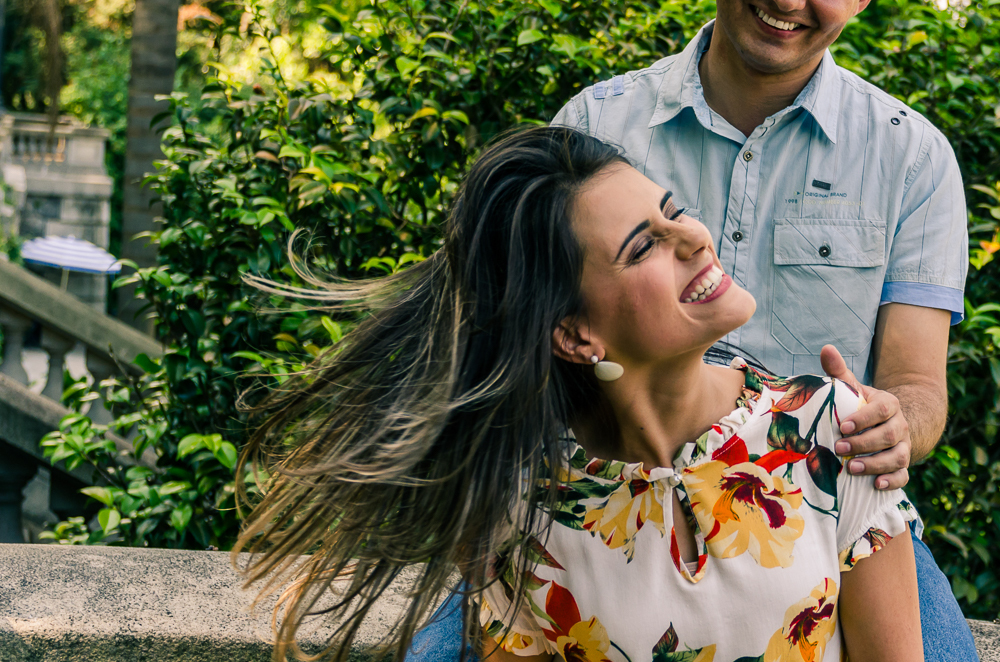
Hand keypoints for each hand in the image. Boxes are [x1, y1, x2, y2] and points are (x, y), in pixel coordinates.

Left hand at [820, 345, 910, 489]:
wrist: (886, 425)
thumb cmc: (860, 406)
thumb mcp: (852, 388)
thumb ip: (839, 372)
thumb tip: (825, 348)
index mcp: (888, 404)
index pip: (882, 409)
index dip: (865, 418)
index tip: (843, 426)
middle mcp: (900, 425)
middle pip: (889, 435)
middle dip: (864, 443)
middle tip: (839, 447)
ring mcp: (904, 447)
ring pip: (898, 457)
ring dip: (875, 464)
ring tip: (851, 468)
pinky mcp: (902, 466)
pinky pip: (903, 475)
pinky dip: (892, 481)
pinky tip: (875, 485)